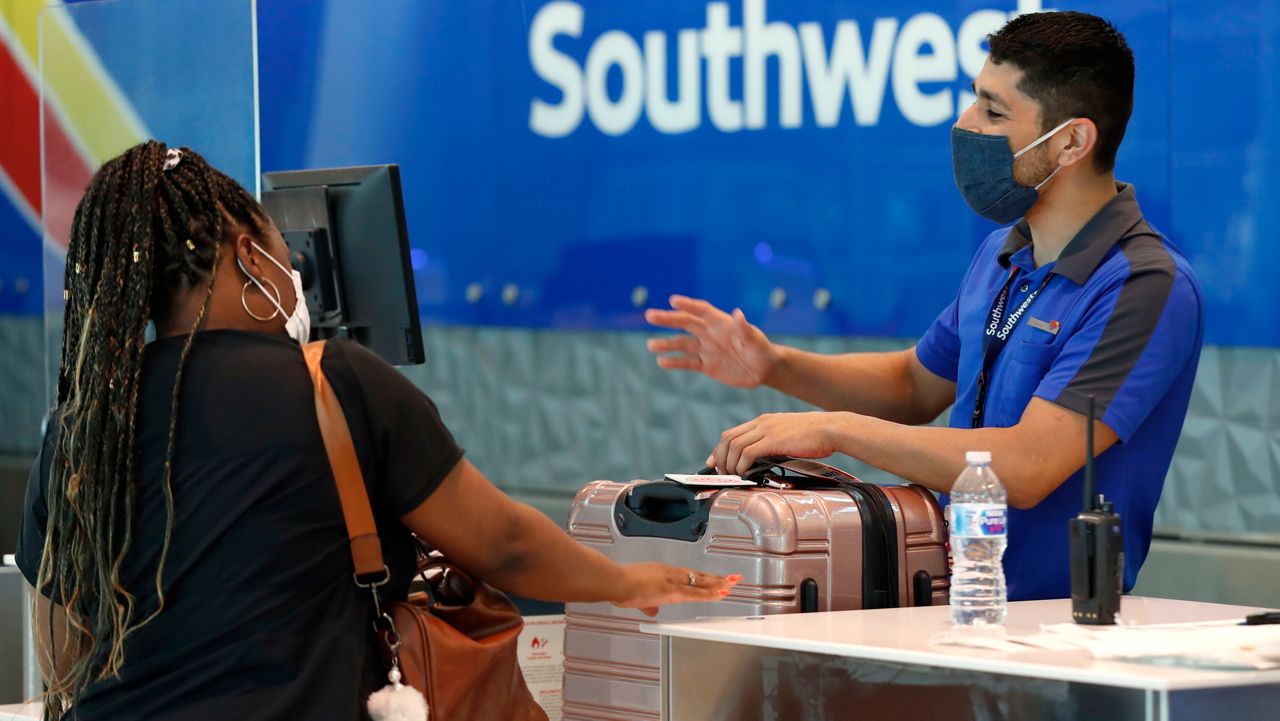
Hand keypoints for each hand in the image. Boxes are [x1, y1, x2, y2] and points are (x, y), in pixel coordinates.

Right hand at [611, 563, 741, 616]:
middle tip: (732, 578)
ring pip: (702, 582)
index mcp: (663, 573)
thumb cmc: (621, 586)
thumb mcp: (636, 596)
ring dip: (719, 583)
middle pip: (699, 576)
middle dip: (716, 578)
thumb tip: (651, 610)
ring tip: (733, 583)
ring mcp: (673, 580)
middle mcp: (671, 574)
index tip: (713, 579)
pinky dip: (710, 593)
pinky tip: (721, 593)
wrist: (617, 582)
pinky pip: (696, 593)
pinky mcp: (672, 590)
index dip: (702, 579)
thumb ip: (646, 604)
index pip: (688, 576)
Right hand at [645, 295, 776, 388]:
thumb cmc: (762, 350)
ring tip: (650, 345)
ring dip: (666, 344)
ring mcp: (706, 349)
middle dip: (668, 319)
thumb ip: (745, 329)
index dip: (688, 305)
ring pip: (682, 344)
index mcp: (721, 323)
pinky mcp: (706, 365)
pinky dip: (675, 362)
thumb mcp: (755, 340)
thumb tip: (738, 313)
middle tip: (650, 315)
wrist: (763, 370)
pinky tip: (661, 361)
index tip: (673, 301)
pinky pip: (687, 362)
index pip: (701, 310)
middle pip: (685, 323)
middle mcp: (710, 333)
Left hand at [709, 411, 852, 475]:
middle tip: (723, 473)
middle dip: (720, 458)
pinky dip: (742, 465)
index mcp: (764, 420)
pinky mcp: (773, 440)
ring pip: (734, 446)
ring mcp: (767, 430)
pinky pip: (748, 453)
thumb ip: (773, 443)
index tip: (715, 462)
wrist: (831, 428)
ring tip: (734, 476)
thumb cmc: (815, 435)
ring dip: (730, 464)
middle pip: (727, 438)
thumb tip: (762, 460)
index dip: (720, 449)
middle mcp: (762, 422)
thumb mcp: (788, 435)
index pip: (732, 433)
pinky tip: (745, 474)